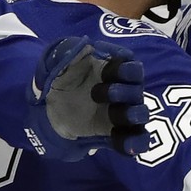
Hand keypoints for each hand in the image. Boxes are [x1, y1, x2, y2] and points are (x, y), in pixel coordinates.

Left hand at [27, 35, 147, 160]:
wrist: (48, 107)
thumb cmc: (59, 78)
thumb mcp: (57, 60)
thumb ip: (69, 51)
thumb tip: (87, 46)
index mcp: (111, 70)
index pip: (131, 67)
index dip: (125, 68)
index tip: (106, 71)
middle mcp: (122, 90)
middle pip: (138, 89)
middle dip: (124, 91)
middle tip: (96, 93)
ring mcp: (120, 113)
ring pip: (141, 114)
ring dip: (132, 114)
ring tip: (113, 114)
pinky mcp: (116, 134)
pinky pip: (136, 140)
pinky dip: (135, 143)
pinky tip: (126, 144)